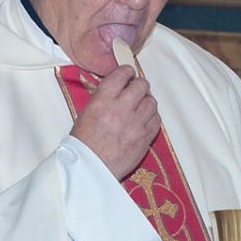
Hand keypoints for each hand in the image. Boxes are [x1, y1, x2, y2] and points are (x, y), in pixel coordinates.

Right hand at [70, 63, 158, 178]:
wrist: (89, 169)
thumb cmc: (84, 144)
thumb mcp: (86, 113)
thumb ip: (103, 98)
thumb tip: (118, 88)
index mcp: (102, 101)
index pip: (121, 75)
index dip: (127, 72)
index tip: (128, 73)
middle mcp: (120, 109)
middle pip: (141, 85)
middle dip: (139, 85)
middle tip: (136, 89)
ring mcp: (135, 125)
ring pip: (152, 102)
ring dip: (147, 101)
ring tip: (141, 105)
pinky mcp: (144, 139)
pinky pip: (156, 121)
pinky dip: (152, 117)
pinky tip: (145, 119)